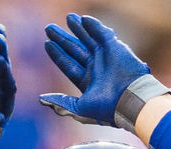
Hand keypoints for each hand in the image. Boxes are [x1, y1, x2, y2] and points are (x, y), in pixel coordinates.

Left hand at [39, 13, 168, 130]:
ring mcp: (105, 57)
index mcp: (86, 81)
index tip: (46, 44)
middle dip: (63, 39)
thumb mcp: (78, 108)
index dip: (57, 54)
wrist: (129, 99)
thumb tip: (41, 99)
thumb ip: (60, 102)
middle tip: (49, 28)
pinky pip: (102, 33)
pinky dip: (93, 26)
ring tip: (68, 18)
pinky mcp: (115, 47)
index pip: (67, 64)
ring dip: (78, 29)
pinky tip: (83, 19)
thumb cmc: (106, 108)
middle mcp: (95, 67)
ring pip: (88, 39)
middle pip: (74, 49)